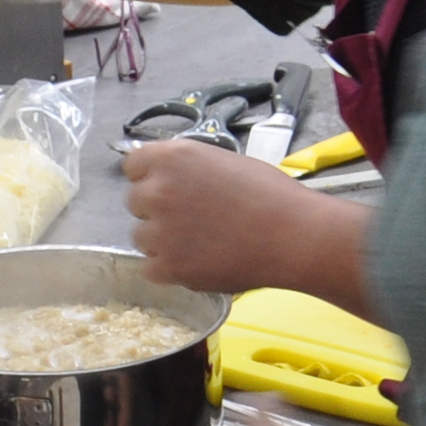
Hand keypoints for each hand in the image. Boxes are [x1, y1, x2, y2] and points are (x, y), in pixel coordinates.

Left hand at [121, 137, 335, 296]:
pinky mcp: (168, 267)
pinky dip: (168, 268)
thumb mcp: (222, 161)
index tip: (169, 187)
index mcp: (173, 158)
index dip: (151, 176)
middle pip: (134, 201)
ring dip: (161, 240)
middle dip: (156, 208)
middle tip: (191, 217)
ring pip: (141, 237)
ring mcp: (160, 231)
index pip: (133, 165)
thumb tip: (166, 176)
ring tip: (198, 242)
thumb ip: (187, 168)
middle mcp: (158, 191)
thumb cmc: (269, 193)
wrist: (292, 235)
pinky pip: (149, 268)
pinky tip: (195, 262)